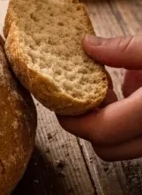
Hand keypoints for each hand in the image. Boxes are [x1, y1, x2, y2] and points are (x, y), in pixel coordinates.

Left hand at [58, 36, 141, 160]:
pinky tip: (133, 94)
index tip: (60, 102)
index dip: (74, 120)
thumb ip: (125, 49)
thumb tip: (88, 46)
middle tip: (83, 97)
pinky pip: (137, 139)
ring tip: (111, 93)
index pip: (101, 130)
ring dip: (111, 126)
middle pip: (108, 148)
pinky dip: (128, 123)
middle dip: (90, 125)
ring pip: (123, 147)